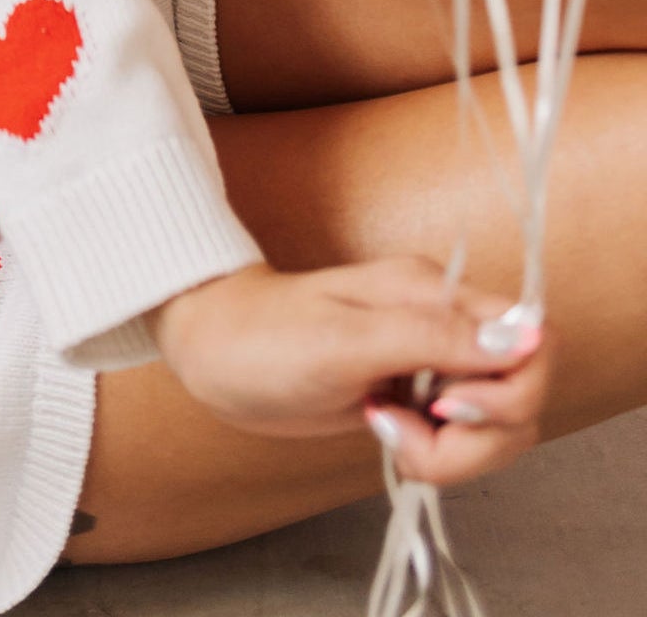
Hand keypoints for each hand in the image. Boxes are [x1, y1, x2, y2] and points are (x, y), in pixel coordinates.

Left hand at [150, 260, 548, 487]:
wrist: (213, 350)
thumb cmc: (264, 335)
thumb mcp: (346, 339)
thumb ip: (435, 338)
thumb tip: (527, 335)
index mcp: (437, 294)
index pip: (536, 339)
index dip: (513, 389)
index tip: (450, 407)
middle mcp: (444, 324)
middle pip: (524, 396)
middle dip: (480, 439)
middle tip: (410, 432)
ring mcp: (431, 363)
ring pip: (498, 427)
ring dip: (455, 454)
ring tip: (389, 432)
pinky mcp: (414, 397)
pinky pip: (462, 440)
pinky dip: (435, 456)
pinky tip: (384, 431)